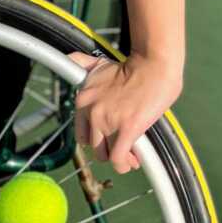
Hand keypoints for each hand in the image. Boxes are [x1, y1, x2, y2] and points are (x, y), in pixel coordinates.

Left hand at [68, 51, 182, 172]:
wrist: (153, 66)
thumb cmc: (132, 67)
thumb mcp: (99, 64)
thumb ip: (81, 64)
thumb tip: (68, 57)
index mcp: (83, 99)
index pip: (81, 133)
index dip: (96, 140)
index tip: (108, 140)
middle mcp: (92, 111)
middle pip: (94, 147)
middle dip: (109, 149)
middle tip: (123, 146)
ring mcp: (108, 121)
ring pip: (105, 156)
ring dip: (119, 158)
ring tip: (131, 154)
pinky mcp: (127, 129)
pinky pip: (118, 159)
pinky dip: (125, 164)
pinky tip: (134, 160)